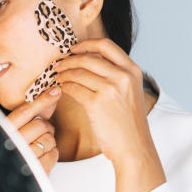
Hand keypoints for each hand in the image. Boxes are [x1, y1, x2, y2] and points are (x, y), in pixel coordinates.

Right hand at [6, 88, 61, 173]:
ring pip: (49, 140)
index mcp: (2, 131)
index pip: (23, 112)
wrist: (0, 182)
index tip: (55, 91)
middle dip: (45, 128)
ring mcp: (23, 158)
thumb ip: (30, 115)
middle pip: (40, 125)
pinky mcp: (34, 171)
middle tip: (39, 134)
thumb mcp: (13, 132)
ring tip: (38, 147)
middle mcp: (10, 144)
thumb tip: (50, 96)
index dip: (41, 100)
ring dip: (49, 142)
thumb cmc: (7, 155)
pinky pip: (53, 155)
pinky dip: (52, 155)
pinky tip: (42, 157)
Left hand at [53, 38, 154, 166]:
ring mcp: (110, 89)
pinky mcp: (97, 103)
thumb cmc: (129, 123)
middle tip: (59, 64)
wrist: (134, 147)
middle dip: (70, 59)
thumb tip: (91, 61)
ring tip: (58, 76)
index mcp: (133, 70)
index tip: (74, 48)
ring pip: (78, 72)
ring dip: (64, 73)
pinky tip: (62, 89)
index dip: (86, 44)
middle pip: (88, 57)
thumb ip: (117, 75)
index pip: (107, 45)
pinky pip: (73, 88)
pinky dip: (64, 86)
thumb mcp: (131, 92)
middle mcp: (123, 76)